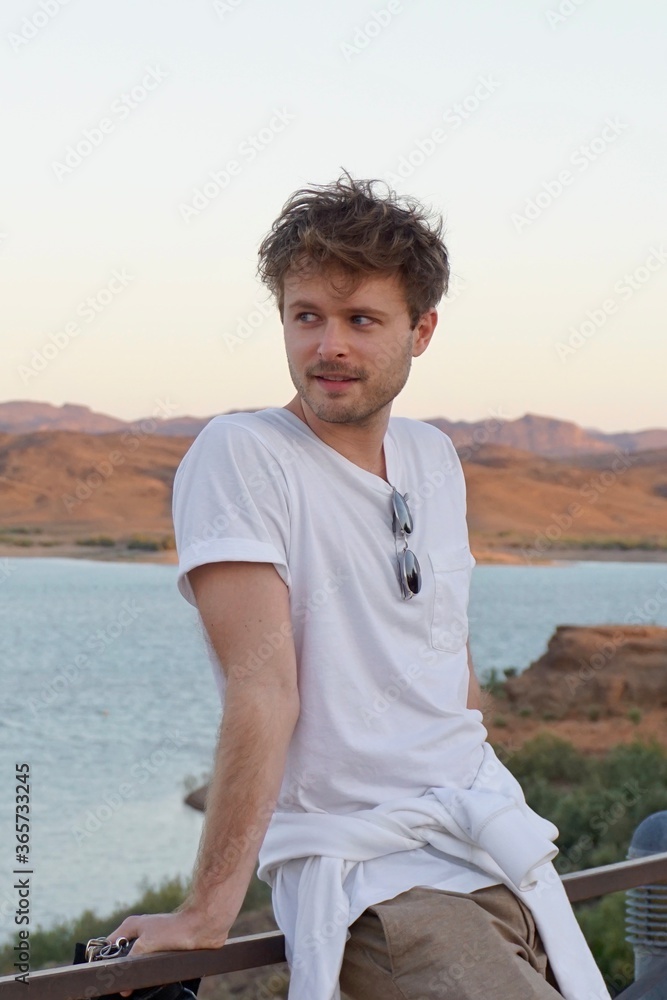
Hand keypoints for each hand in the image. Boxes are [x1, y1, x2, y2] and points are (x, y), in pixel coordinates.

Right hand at [104, 909, 231, 996]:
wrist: (201, 928)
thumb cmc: (174, 929)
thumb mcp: (144, 945)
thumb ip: (129, 962)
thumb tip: (123, 985)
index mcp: (131, 926)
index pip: (108, 945)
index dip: (104, 961)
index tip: (103, 977)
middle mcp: (139, 933)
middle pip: (122, 957)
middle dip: (122, 971)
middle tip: (122, 987)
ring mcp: (151, 942)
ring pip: (137, 964)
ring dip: (137, 974)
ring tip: (136, 986)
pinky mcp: (162, 951)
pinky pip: (150, 967)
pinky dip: (149, 975)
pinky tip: (150, 982)